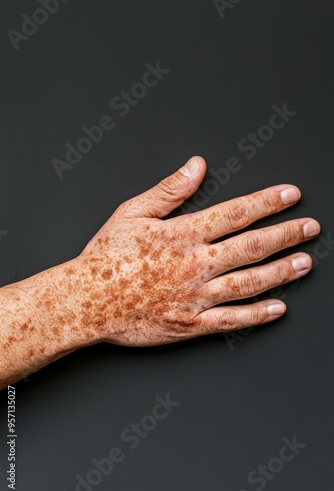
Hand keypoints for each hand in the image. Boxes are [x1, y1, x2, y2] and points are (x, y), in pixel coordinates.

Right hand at [65, 156, 320, 346]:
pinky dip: (257, 315)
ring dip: (281, 272)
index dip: (267, 203)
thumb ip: (169, 190)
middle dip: (285, 234)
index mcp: (183, 235)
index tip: (291, 195)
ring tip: (305, 263)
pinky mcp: (191, 324)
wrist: (86, 301)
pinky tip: (278, 308)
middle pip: (251, 246)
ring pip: (249, 282)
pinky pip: (231, 320)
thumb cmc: (106, 257)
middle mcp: (196, 264)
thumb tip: (197, 167)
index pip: (235, 214)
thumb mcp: (132, 213)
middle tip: (311, 228)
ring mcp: (196, 296)